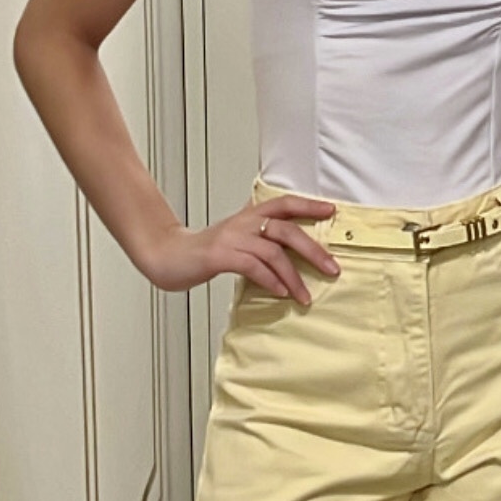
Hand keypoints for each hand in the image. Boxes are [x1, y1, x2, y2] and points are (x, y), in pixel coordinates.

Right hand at [139, 195, 340, 304]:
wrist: (168, 257)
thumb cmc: (205, 253)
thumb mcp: (237, 241)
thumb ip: (261, 244)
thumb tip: (293, 260)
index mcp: (249, 216)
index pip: (284, 204)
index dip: (309, 206)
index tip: (332, 211)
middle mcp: (243, 223)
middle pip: (286, 230)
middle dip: (313, 250)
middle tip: (332, 268)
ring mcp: (231, 238)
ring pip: (273, 252)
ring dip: (293, 276)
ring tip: (304, 295)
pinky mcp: (219, 255)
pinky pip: (252, 266)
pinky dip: (270, 280)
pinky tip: (280, 293)